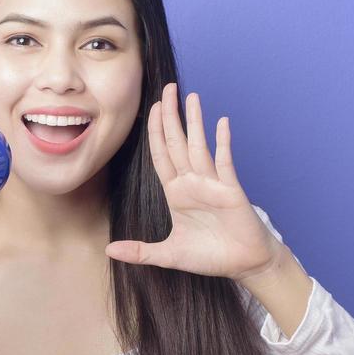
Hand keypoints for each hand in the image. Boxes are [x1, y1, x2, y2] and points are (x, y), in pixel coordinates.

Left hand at [104, 82, 283, 280]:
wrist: (244, 265)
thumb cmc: (210, 256)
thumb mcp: (169, 255)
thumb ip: (140, 252)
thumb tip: (109, 250)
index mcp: (176, 193)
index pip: (161, 155)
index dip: (155, 132)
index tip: (150, 109)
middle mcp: (193, 183)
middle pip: (177, 143)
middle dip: (171, 116)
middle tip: (167, 89)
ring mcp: (213, 184)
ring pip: (199, 146)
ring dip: (195, 122)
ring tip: (191, 97)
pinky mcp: (231, 190)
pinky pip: (225, 162)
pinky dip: (223, 143)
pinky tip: (221, 123)